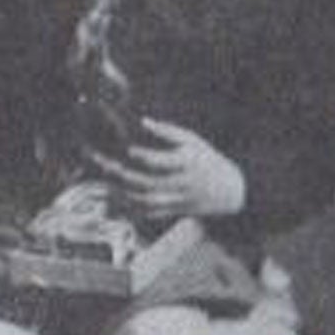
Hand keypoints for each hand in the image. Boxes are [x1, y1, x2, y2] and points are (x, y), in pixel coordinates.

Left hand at [89, 116, 245, 219]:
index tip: (128, 149)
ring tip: (103, 182)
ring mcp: (176, 200)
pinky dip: (129, 209)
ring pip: (146, 200)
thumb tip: (143, 121)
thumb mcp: (194, 141)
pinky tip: (112, 202)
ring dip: (123, 193)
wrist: (231, 192)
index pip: (164, 162)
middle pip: (149, 182)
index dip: (146, 157)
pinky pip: (148, 213)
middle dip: (125, 174)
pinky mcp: (173, 210)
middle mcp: (180, 184)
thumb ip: (167, 131)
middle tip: (106, 164)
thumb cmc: (208, 160)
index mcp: (187, 164)